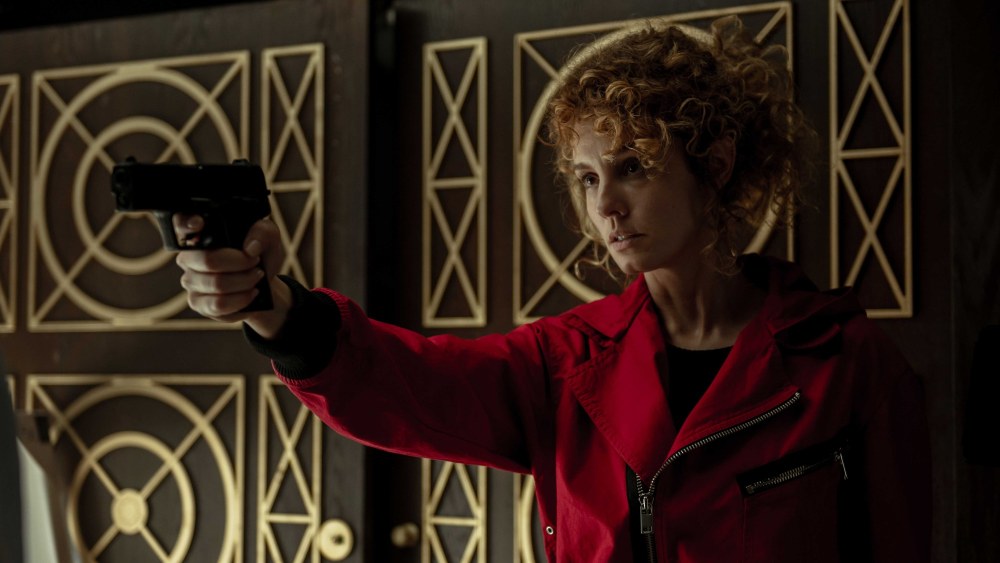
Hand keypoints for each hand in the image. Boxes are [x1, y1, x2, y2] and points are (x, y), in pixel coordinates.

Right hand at [174, 214, 291, 337]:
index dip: (186, 223)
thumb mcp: (268, 238)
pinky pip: (218, 304)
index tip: (199, 223)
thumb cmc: (260, 256)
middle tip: (256, 263)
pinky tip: (251, 294)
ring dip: (245, 282)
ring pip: (217, 284)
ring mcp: (190, 281)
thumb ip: (262, 233)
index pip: (180, 223)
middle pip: (208, 260)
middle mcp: (188, 257)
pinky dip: (241, 299)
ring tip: (257, 278)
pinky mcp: (198, 304)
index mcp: (200, 234)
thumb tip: (250, 248)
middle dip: (241, 264)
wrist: (264, 285)